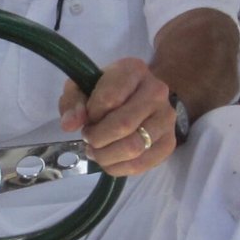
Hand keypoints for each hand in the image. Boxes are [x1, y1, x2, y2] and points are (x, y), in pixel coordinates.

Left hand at [58, 57, 176, 176]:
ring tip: (96, 151)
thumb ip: (72, 102)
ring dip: (106, 156)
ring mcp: (166, 118)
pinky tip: (110, 161)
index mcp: (134, 70)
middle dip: (97, 138)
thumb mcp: (81, 88)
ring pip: (134, 148)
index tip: (88, 117)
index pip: (109, 99)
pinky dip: (119, 168)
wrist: (137, 98)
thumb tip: (70, 124)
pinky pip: (142, 164)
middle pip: (123, 125)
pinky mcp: (169, 142)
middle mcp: (157, 91)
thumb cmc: (105, 91)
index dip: (91, 115)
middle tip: (88, 139)